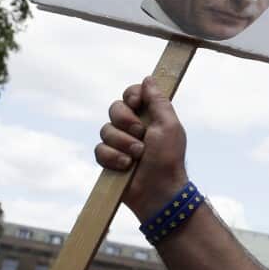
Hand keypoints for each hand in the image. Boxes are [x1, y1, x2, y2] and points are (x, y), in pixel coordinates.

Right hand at [94, 76, 188, 221]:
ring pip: (105, 130)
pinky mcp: (108, 159)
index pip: (131, 94)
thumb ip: (158, 101)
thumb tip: (149, 79)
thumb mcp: (169, 125)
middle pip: (114, 108)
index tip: (137, 103)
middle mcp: (133, 126)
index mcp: (149, 115)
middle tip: (141, 134)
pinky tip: (125, 166)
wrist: (158, 190)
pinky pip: (99, 149)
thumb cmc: (168, 158)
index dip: (131, 96)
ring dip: (123, 143)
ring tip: (137, 156)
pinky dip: (113, 157)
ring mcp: (119, 143)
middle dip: (126, 122)